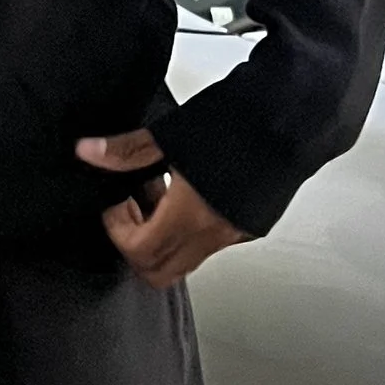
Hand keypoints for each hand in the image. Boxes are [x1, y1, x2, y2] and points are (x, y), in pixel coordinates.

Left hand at [76, 131, 245, 289]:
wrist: (295, 113)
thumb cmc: (240, 119)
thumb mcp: (172, 133)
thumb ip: (127, 150)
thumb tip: (88, 152)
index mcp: (191, 215)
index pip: (139, 253)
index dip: (118, 231)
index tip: (115, 204)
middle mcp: (216, 234)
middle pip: (161, 272)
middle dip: (138, 245)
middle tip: (133, 206)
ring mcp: (238, 233)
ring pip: (188, 259)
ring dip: (165, 237)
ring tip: (162, 191)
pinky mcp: (254, 225)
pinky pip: (213, 244)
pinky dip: (192, 230)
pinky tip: (192, 191)